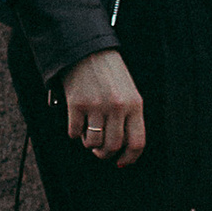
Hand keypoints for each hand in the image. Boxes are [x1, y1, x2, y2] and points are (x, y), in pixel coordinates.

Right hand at [59, 49, 145, 165]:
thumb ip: (129, 115)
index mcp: (135, 104)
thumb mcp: (128, 90)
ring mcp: (97, 106)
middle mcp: (117, 107)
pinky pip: (74, 133)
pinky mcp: (77, 104)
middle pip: (113, 146)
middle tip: (100, 150)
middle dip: (105, 153)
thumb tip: (122, 147)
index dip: (129, 158)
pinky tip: (77, 120)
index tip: (121, 162)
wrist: (85, 48)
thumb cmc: (108, 70)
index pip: (137, 142)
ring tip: (88, 131)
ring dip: (89, 143)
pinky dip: (75, 132)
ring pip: (93, 143)